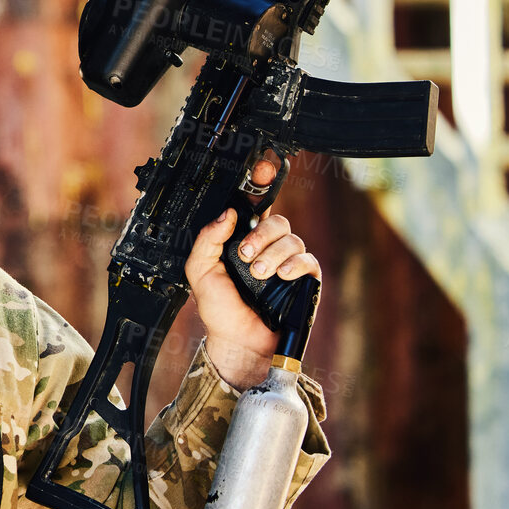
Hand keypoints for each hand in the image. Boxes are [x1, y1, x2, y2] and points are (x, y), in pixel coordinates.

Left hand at [184, 153, 320, 388]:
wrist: (238, 341)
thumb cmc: (220, 309)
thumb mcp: (200, 270)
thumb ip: (208, 239)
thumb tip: (227, 213)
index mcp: (241, 240)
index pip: (254, 208)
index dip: (262, 184)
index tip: (264, 167)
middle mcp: (265, 247)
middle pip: (276, 220)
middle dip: (261, 234)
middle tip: (245, 254)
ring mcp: (286, 262)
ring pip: (291, 239)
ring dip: (273, 254)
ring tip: (259, 273)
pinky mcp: (304, 280)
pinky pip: (308, 260)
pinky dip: (294, 265)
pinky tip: (282, 276)